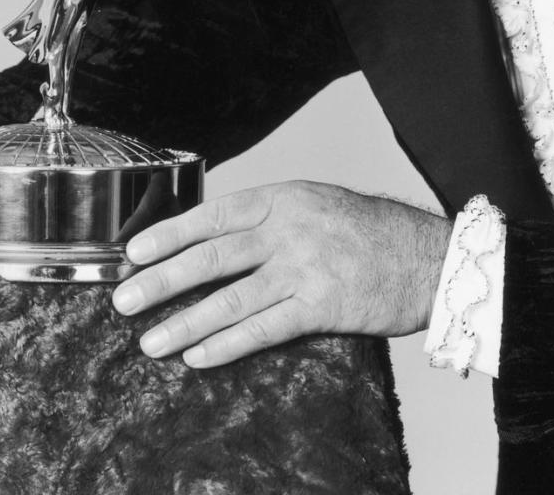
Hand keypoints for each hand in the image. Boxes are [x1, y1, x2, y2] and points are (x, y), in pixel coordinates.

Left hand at [111, 181, 450, 367]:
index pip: (215, 213)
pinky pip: (263, 329)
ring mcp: (305, 268)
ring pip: (230, 299)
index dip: (170, 233)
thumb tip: (216, 238)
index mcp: (286, 197)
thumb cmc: (372, 232)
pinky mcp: (322, 307)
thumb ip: (272, 218)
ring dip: (184, 322)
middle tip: (123, 300)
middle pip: (212, 256)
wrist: (429, 257)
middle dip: (161, 280)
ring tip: (149, 342)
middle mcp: (290, 228)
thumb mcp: (318, 204)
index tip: (134, 251)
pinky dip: (226, 345)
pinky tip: (198, 357)